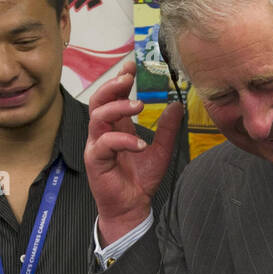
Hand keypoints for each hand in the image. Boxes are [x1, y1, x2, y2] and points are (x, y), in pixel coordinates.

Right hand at [85, 60, 182, 243]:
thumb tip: (177, 106)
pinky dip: (124, 140)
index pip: (113, 96)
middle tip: (128, 78)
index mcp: (117, 127)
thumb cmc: (140, 181)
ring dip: (118, 107)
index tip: (132, 65)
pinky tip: (140, 144)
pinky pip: (105, 143)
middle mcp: (104, 133)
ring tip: (139, 106)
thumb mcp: (161, 151)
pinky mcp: (95, 161)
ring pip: (98, 116)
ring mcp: (97, 146)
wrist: (132, 208)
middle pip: (99, 100)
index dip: (120, 79)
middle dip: (112, 85)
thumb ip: (168, 130)